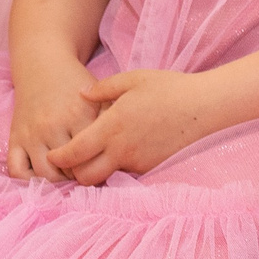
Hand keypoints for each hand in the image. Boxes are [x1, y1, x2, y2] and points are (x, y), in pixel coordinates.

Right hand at [7, 53, 101, 180]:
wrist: (43, 66)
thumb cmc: (76, 84)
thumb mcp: (99, 96)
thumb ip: (112, 119)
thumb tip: (126, 148)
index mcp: (77, 115)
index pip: (92, 155)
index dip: (101, 165)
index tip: (105, 166)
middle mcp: (52, 126)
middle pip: (68, 169)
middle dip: (80, 177)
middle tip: (88, 175)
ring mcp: (31, 134)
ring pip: (44, 174)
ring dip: (58, 181)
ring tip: (69, 176)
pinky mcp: (14, 137)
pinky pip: (16, 170)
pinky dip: (28, 180)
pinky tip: (43, 176)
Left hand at [45, 68, 223, 184]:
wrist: (205, 106)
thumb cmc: (169, 88)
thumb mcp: (133, 79)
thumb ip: (103, 88)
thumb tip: (82, 94)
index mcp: (111, 127)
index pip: (73, 153)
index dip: (58, 158)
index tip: (53, 154)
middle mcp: (121, 149)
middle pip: (85, 177)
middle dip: (74, 173)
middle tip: (72, 162)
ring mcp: (137, 161)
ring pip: (105, 178)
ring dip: (96, 173)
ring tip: (95, 160)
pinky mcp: (151, 167)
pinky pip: (126, 173)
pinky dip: (118, 168)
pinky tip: (123, 153)